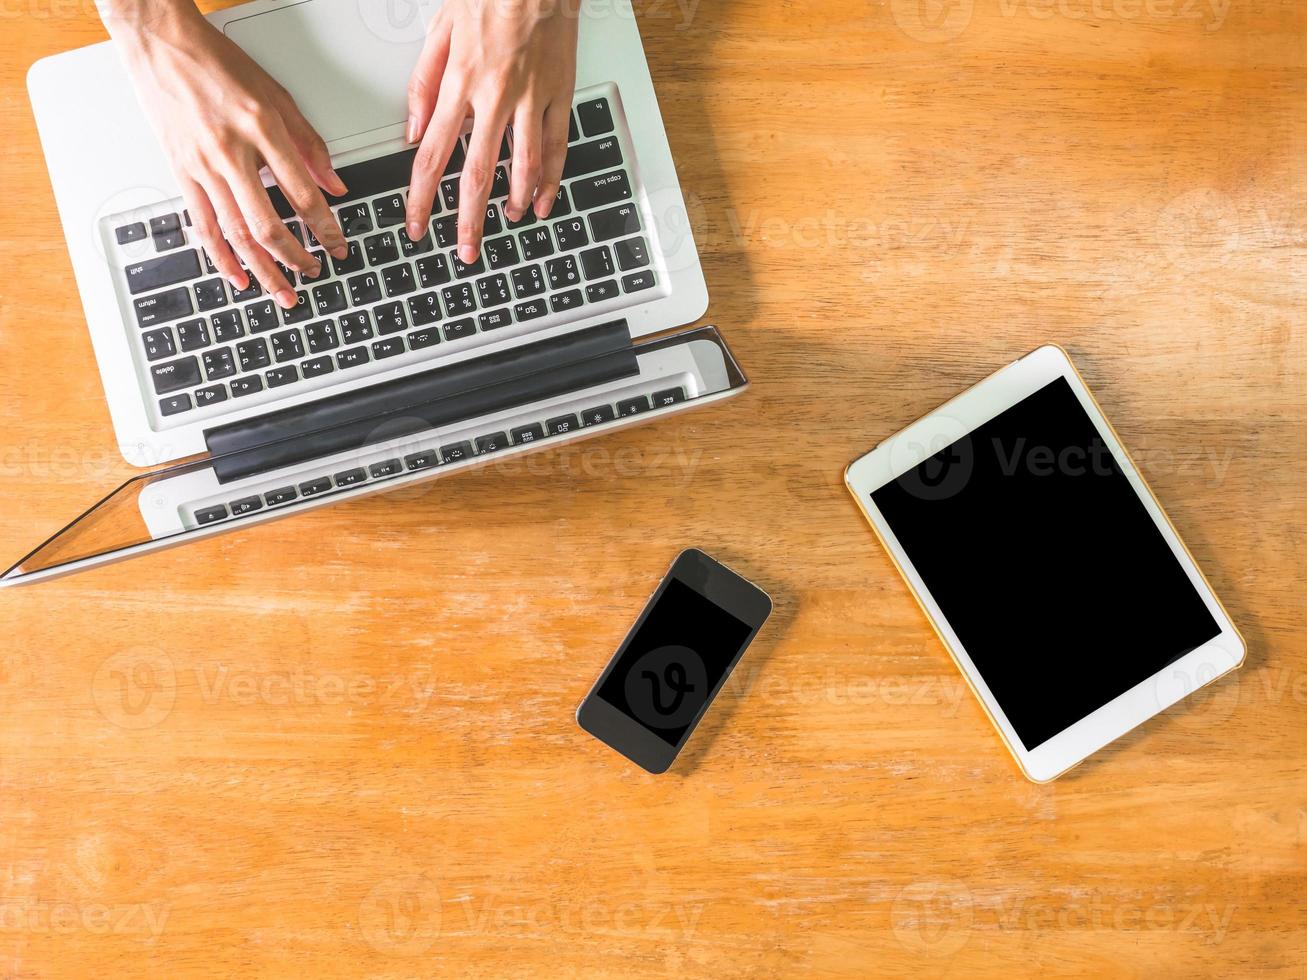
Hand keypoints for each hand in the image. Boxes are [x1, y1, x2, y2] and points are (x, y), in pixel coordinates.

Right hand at [103, 1, 348, 308]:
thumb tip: (334, 184)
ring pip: (236, 233)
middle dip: (296, 257)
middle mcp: (231, 152)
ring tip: (283, 291)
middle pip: (268, 223)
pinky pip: (203, 225)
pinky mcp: (181, 172)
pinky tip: (238, 277)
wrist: (162, 43)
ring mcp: (202, 166)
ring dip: (263, 269)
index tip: (338, 245)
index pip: (302, 194)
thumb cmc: (218, 63)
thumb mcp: (277, 96)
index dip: (325, 228)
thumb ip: (309, 144)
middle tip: (314, 272)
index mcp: (262, 129)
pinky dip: (221, 257)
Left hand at [404, 0, 578, 263]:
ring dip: (514, 201)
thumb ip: (423, 83)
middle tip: (465, 250)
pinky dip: (551, 179)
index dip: (421, 197)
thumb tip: (415, 128)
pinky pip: (556, 146)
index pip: (433, 156)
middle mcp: (494, 97)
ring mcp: (530, 99)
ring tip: (508, 220)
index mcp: (460, 83)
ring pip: (522, 165)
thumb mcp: (440, 31)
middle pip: (477, 173)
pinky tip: (544, 200)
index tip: (417, 224)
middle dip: (468, 219)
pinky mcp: (558, 95)